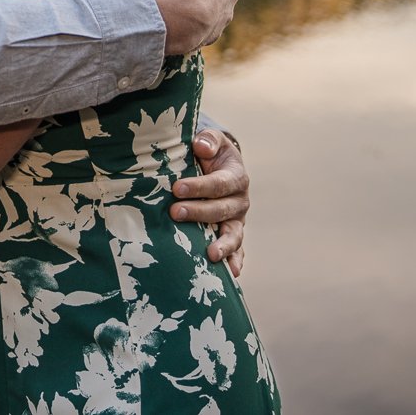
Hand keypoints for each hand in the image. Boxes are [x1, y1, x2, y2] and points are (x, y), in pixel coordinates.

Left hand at [170, 129, 248, 275]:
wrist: (217, 167)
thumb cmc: (208, 153)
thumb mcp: (211, 141)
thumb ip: (207, 140)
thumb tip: (201, 147)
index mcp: (236, 176)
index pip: (219, 183)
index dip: (199, 187)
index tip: (177, 188)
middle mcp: (240, 201)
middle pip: (221, 210)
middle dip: (199, 213)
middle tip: (175, 212)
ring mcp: (237, 220)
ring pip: (233, 234)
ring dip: (223, 245)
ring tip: (211, 254)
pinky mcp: (232, 234)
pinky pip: (237, 250)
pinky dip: (235, 261)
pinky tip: (231, 274)